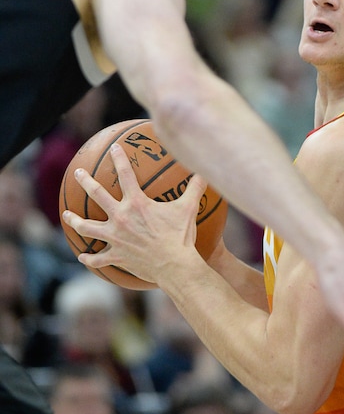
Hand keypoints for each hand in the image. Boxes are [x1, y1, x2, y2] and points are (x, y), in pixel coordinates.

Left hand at [61, 144, 206, 285]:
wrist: (174, 265)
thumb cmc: (180, 236)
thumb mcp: (189, 208)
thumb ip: (195, 187)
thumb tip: (205, 170)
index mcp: (136, 204)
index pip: (126, 175)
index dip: (120, 159)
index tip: (115, 148)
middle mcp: (121, 218)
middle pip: (97, 196)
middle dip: (86, 182)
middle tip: (78, 173)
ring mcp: (115, 238)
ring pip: (88, 228)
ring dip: (76, 221)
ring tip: (67, 215)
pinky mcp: (116, 256)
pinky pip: (98, 258)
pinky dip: (89, 258)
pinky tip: (82, 256)